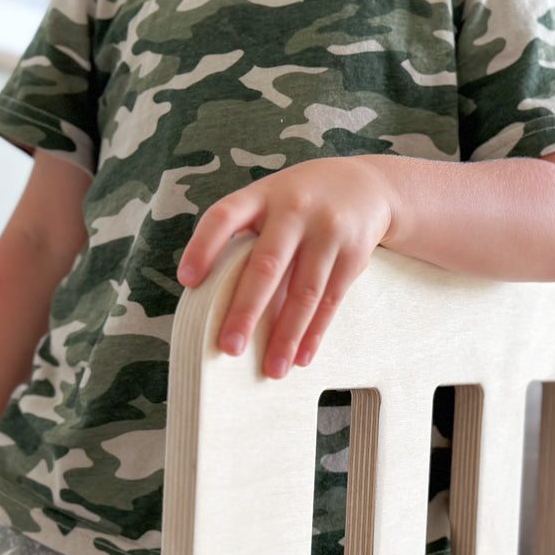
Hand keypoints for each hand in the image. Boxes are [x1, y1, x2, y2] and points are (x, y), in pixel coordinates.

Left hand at [177, 157, 394, 378]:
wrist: (366, 184)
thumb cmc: (300, 202)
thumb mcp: (270, 200)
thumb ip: (245, 235)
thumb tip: (213, 297)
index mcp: (262, 195)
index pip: (224, 216)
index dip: (203, 247)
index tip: (187, 281)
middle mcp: (294, 210)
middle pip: (266, 266)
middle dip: (246, 310)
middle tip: (230, 348)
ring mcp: (327, 231)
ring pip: (303, 292)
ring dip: (286, 335)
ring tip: (271, 370)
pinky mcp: (354, 253)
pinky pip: (331, 300)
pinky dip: (315, 333)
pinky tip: (301, 358)